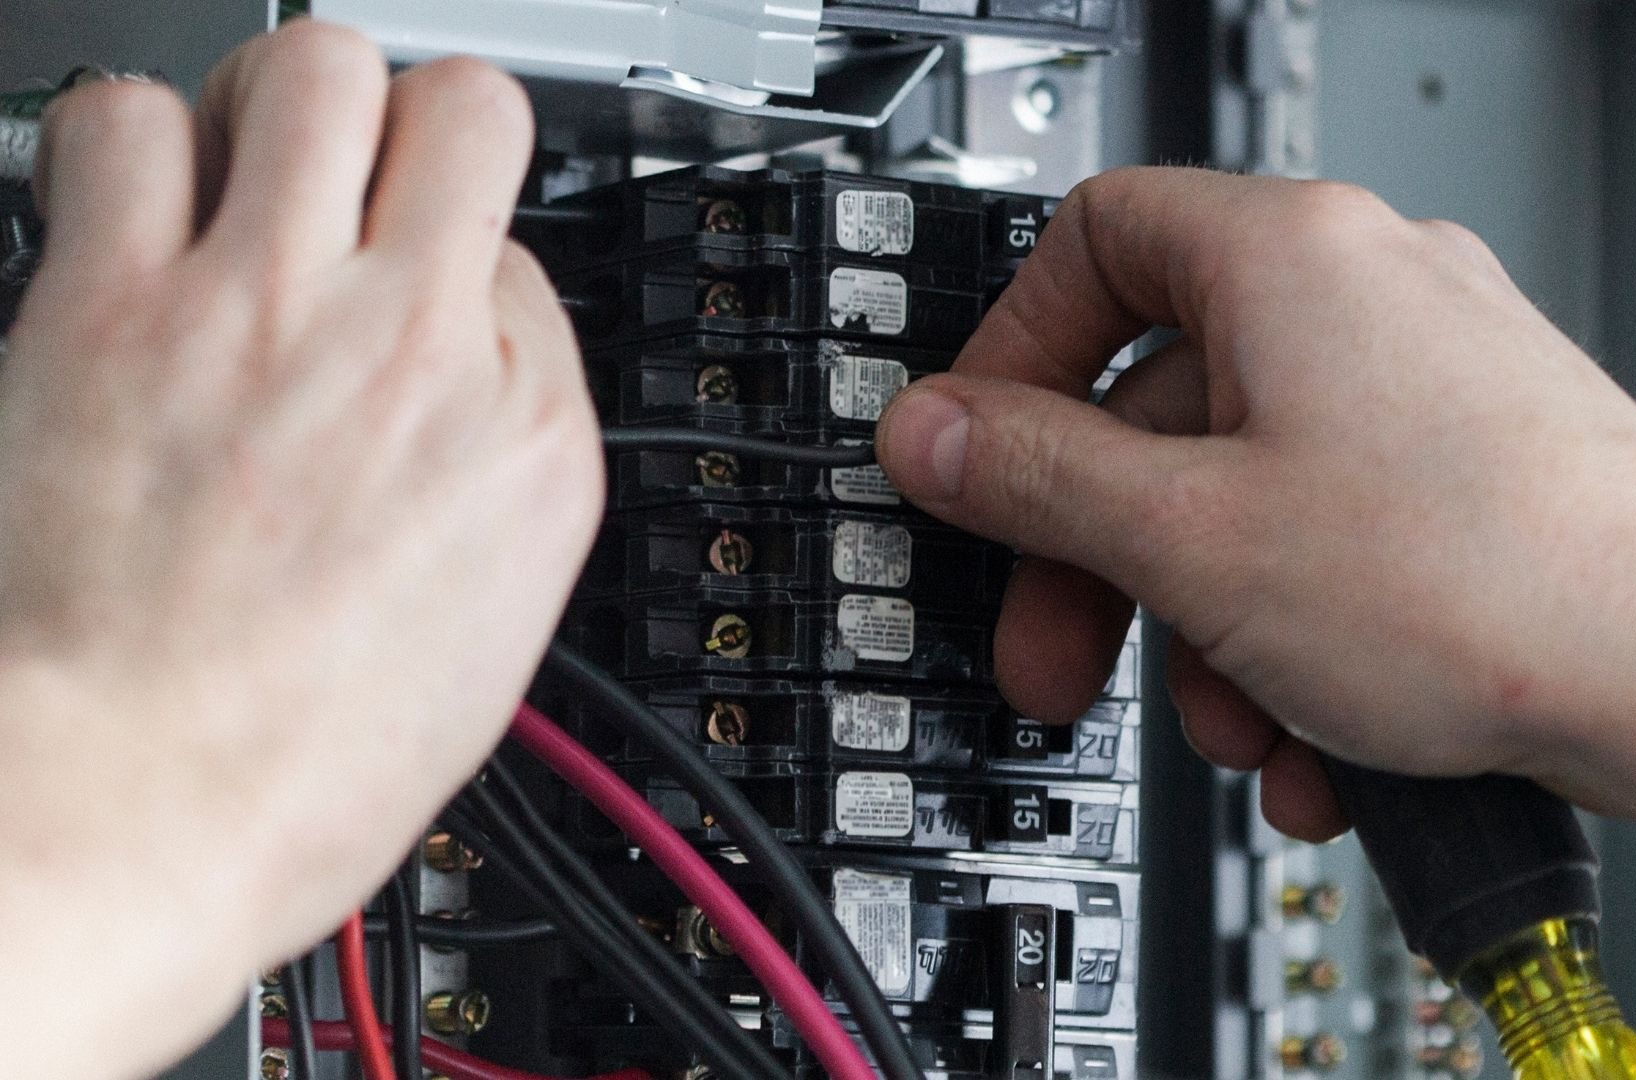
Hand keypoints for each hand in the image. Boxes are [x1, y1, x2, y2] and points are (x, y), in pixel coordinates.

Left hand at [0, 23, 599, 1077]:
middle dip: (411, 128)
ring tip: (241, 174)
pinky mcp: (116, 303)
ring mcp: (271, 310)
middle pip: (461, 110)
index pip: (525, 269)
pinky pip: (125, 122)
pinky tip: (126, 214)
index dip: (464, 282)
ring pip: (313, 68)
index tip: (419, 312)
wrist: (128, 815)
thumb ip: (496, 476)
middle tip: (356, 184)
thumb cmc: (292, 767)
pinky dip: (124, 145)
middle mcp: (417, 348)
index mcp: (527, 442)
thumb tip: (468, 385)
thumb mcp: (489, 639)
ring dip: (278, 105)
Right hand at [877, 168, 1635, 840]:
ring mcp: (1434, 381)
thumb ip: (1033, 477)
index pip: (1090, 244)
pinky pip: (1334, 537)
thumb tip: (932, 435)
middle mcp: (1370, 292)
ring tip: (1237, 726)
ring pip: (1248, 493)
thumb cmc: (1490, 586)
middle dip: (1102, 556)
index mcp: (1289, 253)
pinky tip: (1313, 739)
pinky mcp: (1480, 472)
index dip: (1010, 357)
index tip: (977, 461)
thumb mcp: (1192, 540)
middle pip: (1162, 401)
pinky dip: (1297, 635)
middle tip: (1063, 651)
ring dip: (1208, 627)